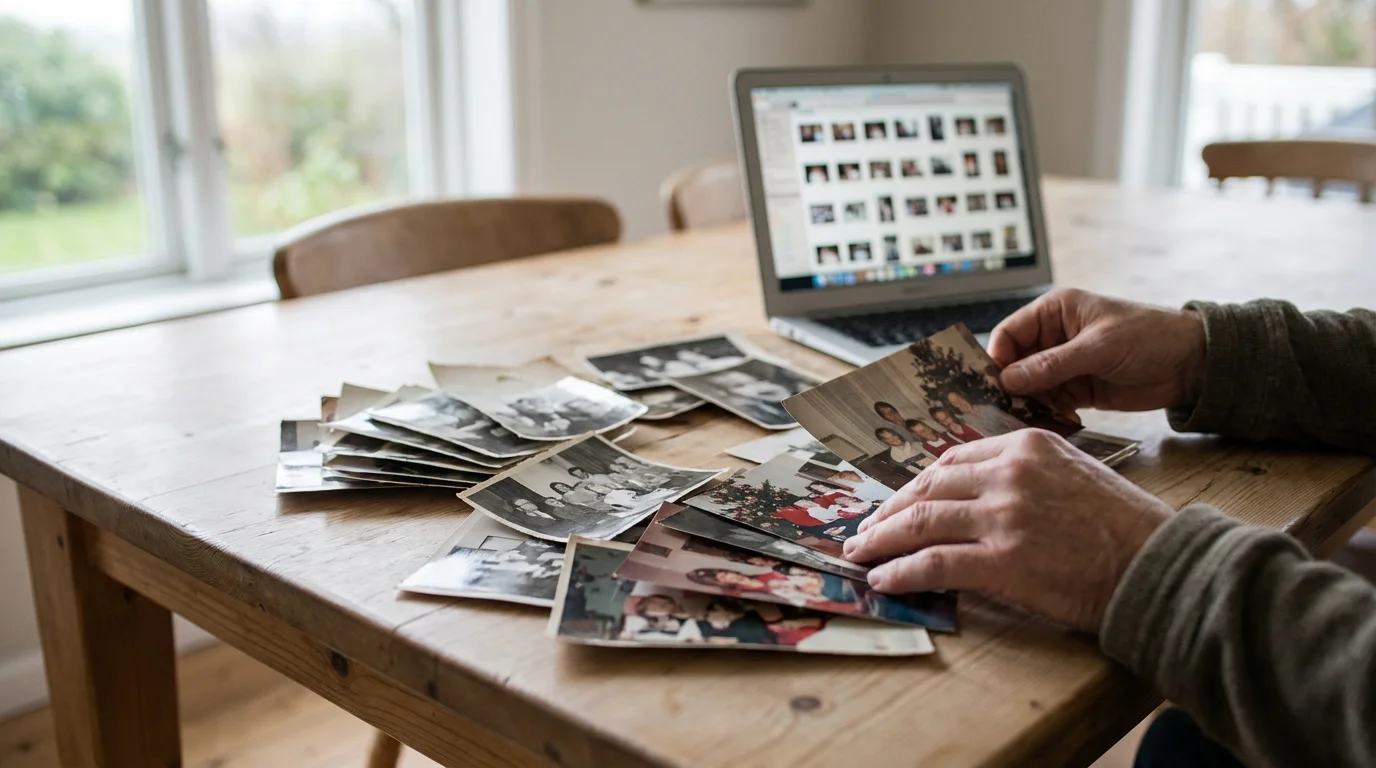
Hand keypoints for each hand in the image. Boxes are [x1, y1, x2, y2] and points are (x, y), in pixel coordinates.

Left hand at [842, 429, 1170, 631]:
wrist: (1160, 565)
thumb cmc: (1125, 527)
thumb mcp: (1075, 474)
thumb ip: (1025, 475)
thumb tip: (977, 496)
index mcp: (1026, 445)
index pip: (951, 459)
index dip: (916, 485)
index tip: (898, 502)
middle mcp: (1009, 474)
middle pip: (927, 488)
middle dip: (888, 511)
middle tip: (865, 530)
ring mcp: (1003, 516)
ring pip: (920, 522)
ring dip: (881, 541)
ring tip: (861, 555)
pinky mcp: (1003, 561)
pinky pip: (933, 563)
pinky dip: (900, 572)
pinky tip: (884, 580)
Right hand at [989, 288, 1206, 412]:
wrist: (1191, 364)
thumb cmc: (1149, 336)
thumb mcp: (1099, 347)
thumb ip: (1052, 364)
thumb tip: (1008, 380)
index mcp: (1054, 312)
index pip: (1009, 333)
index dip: (996, 357)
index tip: (990, 383)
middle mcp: (1053, 337)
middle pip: (1014, 362)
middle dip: (1008, 385)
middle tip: (1000, 408)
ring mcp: (1064, 365)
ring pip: (1029, 386)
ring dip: (1026, 403)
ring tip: (1024, 419)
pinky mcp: (1077, 389)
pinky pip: (1049, 402)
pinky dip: (1045, 413)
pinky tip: (1048, 421)